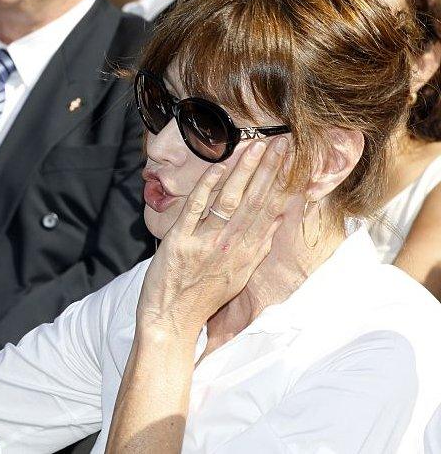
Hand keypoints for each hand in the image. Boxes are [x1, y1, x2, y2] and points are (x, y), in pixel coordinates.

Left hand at [137, 137, 289, 337]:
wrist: (171, 323)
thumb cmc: (203, 299)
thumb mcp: (239, 276)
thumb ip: (258, 247)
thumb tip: (277, 220)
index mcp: (248, 253)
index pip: (271, 211)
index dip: (284, 183)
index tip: (294, 159)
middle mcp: (233, 247)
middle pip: (257, 201)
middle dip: (270, 170)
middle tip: (282, 141)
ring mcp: (207, 244)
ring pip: (231, 200)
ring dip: (245, 171)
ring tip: (256, 146)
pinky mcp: (180, 243)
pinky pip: (196, 209)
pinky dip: (208, 187)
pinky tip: (219, 167)